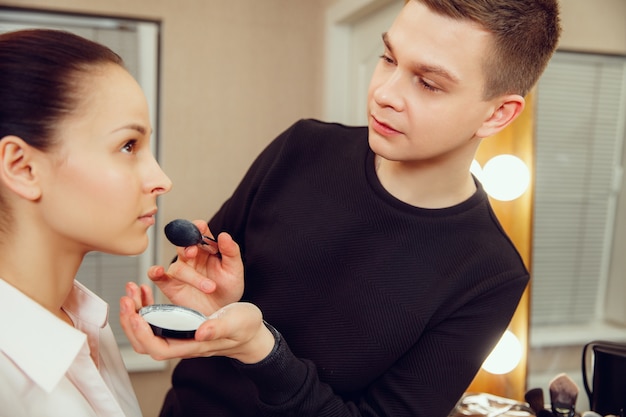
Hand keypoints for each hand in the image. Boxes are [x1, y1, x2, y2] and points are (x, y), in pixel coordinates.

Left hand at [120, 301, 275, 363]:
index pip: (159, 348)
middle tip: (127, 297)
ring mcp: (179, 334)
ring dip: (134, 312)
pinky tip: (146, 289)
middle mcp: (182, 342)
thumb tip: (200, 332)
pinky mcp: (180, 324)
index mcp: (194, 344)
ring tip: (132, 291)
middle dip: (131, 321)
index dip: (143, 334)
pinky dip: (145, 305)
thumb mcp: (236, 323)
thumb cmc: (245, 328)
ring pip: (146, 331)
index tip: (136, 314)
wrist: (250, 331)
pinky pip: (155, 320)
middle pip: (146, 342)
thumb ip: (219, 328)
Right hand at [149, 221, 244, 314]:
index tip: (199, 228)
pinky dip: (155, 272)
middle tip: (193, 252)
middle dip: (187, 246)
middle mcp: (191, 257)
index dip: (197, 227)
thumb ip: (231, 252)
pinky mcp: (170, 285)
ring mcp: (180, 270)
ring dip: (193, 277)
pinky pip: (158, 277)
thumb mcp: (234, 269)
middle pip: (183, 244)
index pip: (199, 231)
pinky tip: (158, 271)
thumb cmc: (227, 288)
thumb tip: (224, 235)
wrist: (221, 311)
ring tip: (210, 287)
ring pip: (178, 266)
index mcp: (206, 248)